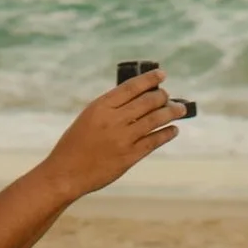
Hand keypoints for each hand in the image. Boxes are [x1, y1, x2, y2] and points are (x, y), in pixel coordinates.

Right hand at [43, 71, 185, 200]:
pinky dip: (167, 133)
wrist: (66, 173)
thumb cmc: (76, 143)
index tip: (162, 74)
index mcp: (101, 106)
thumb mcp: (89, 117)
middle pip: (147, 101)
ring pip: (155, 119)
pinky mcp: (129, 157)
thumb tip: (140, 98)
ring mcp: (123, 139)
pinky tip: (174, 130)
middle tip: (169, 96)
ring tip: (181, 109)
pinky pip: (154, 141)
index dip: (150, 79)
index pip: (131, 87)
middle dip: (162, 96)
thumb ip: (111, 108)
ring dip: (171, 112)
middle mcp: (113, 120)